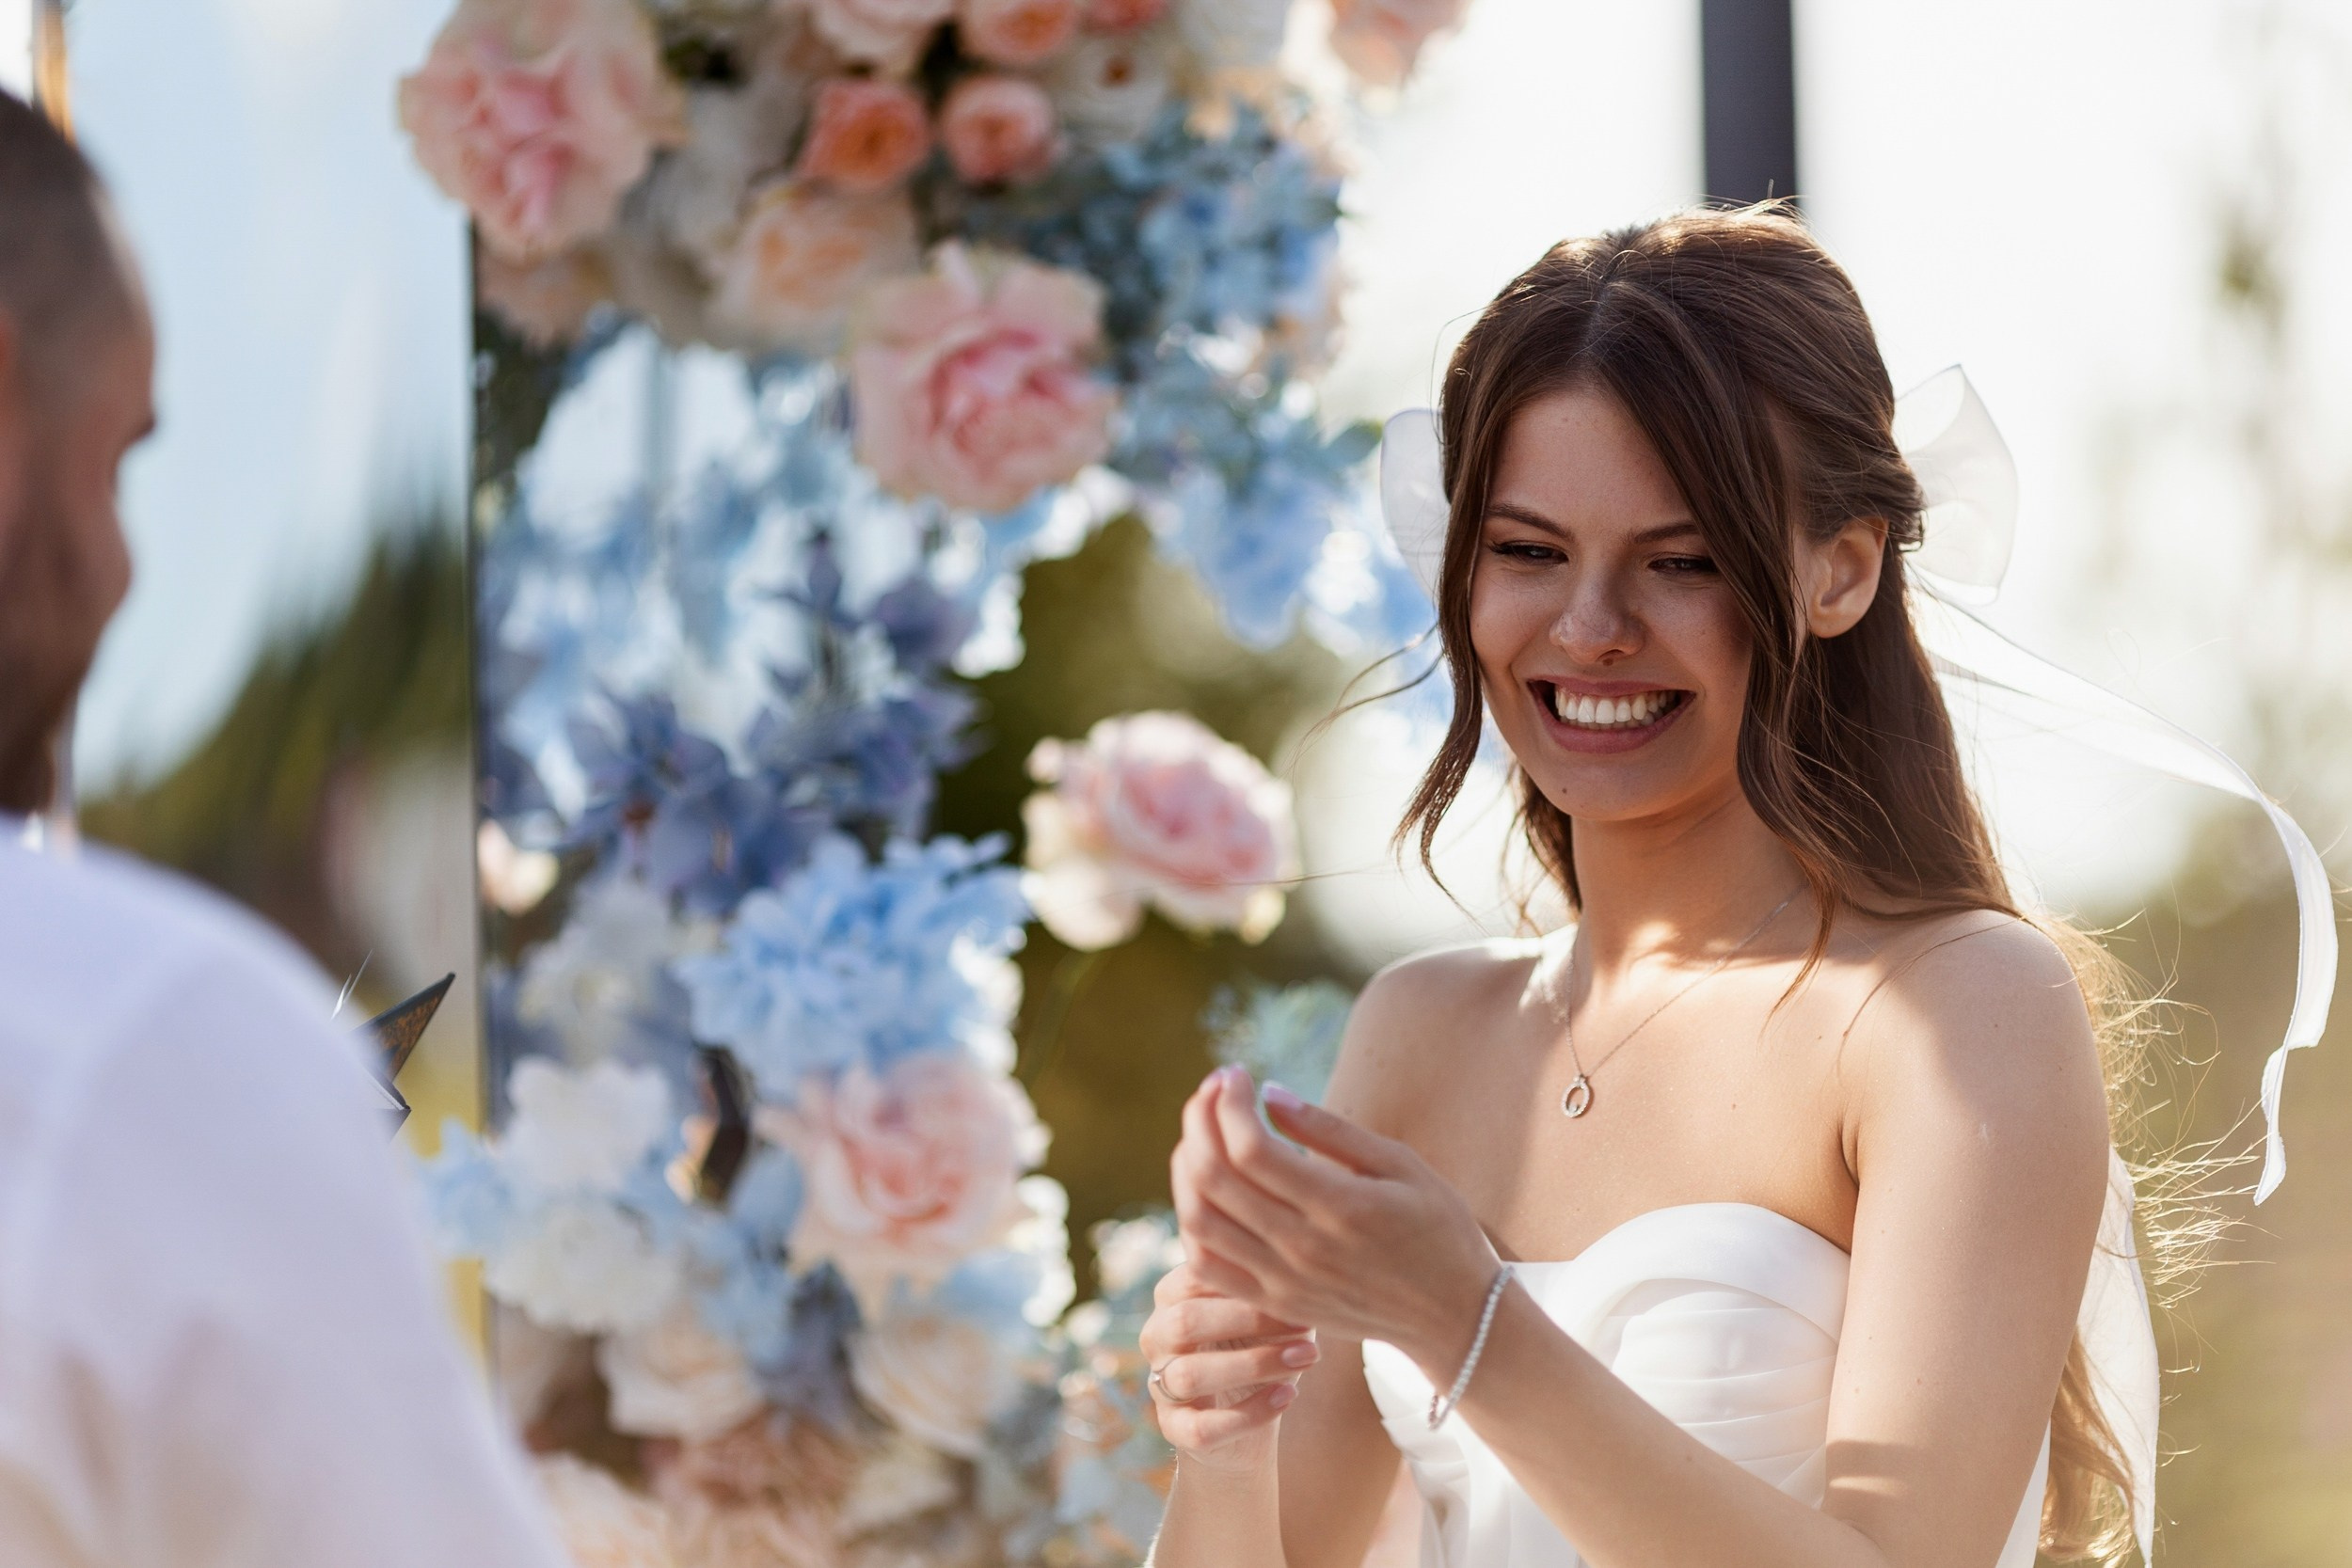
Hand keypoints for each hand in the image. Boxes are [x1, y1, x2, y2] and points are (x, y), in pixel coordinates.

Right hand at [1136, 1259, 1318, 1474]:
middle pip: (1185, 1322)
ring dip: (1254, 1365)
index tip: (1296, 1288)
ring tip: (1305, 1359)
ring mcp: (1159, 1385)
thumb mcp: (1265, 1313)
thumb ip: (1268, 1287)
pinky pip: (1202, 1427)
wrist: (1247, 1421)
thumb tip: (1298, 1270)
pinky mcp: (1174, 1429)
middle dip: (1248, 1321)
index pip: (1195, 1276)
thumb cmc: (1259, 1347)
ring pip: (1191, 1376)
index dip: (1245, 1282)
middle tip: (1304, 1325)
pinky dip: (1249, 1413)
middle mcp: (1157, 1336)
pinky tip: (1287, 1396)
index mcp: (1172, 1296)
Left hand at [1171, 1066, 1499, 1377]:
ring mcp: (1282, 1282)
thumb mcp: (1401, 1165)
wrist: (1453, 1317)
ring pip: (1198, 1219)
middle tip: (1214, 1090)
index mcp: (1340, 1208)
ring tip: (1203, 1131)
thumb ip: (1332, 1130)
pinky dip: (1192, 1217)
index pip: (1250, 1148)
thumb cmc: (1437, 1228)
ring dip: (1186, 1165)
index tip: (1235, 1073)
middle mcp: (1302, 1249)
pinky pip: (1204, 1263)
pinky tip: (1205, 1186)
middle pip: (1214, 1177)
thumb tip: (1271, 1093)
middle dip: (1200, 1119)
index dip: (1228, 1102)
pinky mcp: (1273, 1304)